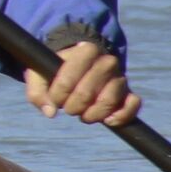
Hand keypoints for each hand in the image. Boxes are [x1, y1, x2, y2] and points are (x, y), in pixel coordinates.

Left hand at [23, 38, 138, 126]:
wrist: (83, 64)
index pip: (69, 79)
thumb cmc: (58, 71)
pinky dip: (120, 116)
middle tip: (68, 108)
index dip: (58, 94)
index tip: (54, 98)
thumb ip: (38, 92)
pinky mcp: (129, 93)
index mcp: (86, 50)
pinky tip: (107, 120)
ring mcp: (120, 77)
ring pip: (109, 101)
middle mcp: (107, 61)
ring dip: (93, 115)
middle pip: (87, 93)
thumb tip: (50, 112)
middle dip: (73, 107)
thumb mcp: (40, 74)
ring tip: (84, 116)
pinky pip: (133, 105)